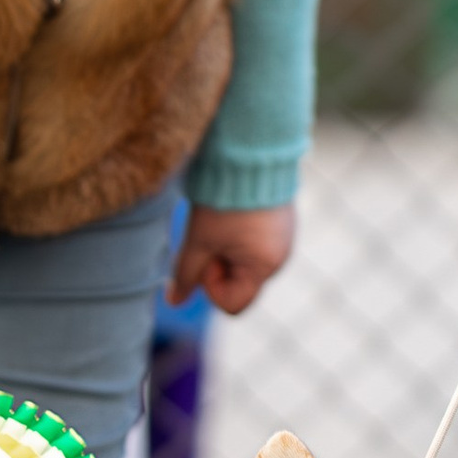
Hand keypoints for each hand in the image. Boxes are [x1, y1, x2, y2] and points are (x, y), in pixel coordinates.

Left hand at [171, 203, 295, 317]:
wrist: (252, 153)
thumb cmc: (225, 200)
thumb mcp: (199, 240)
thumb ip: (186, 274)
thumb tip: (173, 303)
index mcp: (265, 267)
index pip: (232, 304)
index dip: (212, 286)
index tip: (208, 254)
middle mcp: (281, 257)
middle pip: (239, 282)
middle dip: (219, 264)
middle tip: (213, 233)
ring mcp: (284, 238)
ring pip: (245, 261)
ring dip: (228, 248)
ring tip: (224, 219)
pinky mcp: (282, 221)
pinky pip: (256, 243)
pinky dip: (240, 235)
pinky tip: (235, 211)